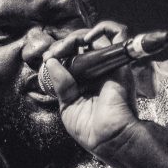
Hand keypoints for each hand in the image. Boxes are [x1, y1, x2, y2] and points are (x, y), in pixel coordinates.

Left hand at [41, 20, 141, 158]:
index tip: (47, 59)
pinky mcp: (120, 62)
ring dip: (77, 36)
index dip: (58, 52)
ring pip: (95, 36)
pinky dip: (103, 28)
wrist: (110, 139)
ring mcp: (109, 65)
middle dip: (64, 44)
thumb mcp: (68, 107)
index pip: (72, 56)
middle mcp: (98, 70)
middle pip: (81, 43)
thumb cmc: (92, 130)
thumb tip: (51, 63)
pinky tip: (86, 40)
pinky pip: (118, 33)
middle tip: (53, 53)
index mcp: (85, 81)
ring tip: (67, 46)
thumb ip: (60, 85)